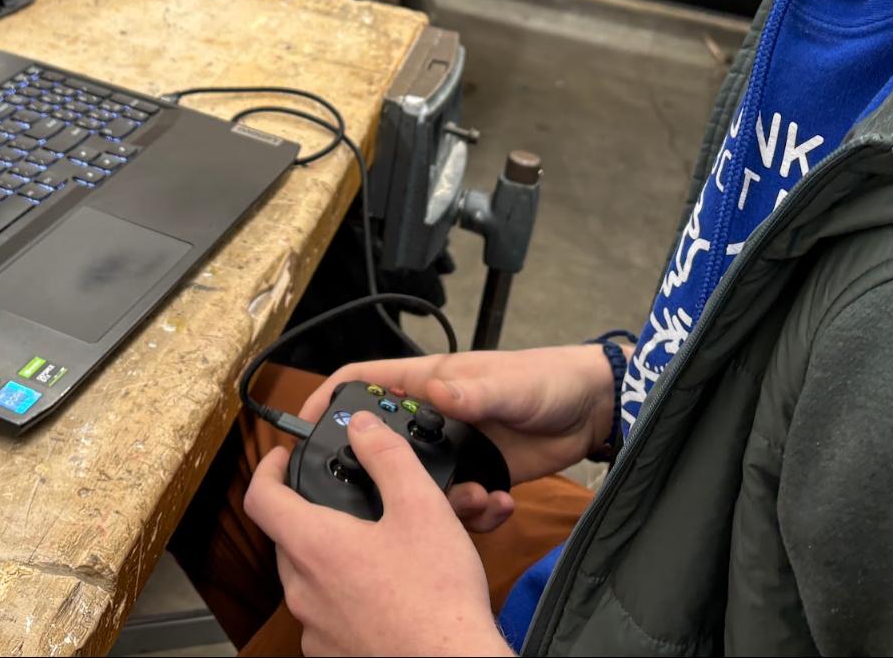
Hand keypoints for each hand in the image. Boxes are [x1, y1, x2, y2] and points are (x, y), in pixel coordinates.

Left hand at [245, 412, 511, 656]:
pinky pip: (329, 614)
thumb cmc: (436, 598)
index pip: (261, 497)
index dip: (268, 468)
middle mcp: (303, 589)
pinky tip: (386, 591)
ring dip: (335, 558)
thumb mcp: (421, 507)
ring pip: (311, 578)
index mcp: (313, 545)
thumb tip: (363, 427)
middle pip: (289, 537)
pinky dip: (348, 596)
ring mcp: (315, 627)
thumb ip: (387, 457)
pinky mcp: (333, 653)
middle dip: (314, 514)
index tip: (282, 458)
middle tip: (349, 504)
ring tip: (378, 548)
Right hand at [297, 344, 612, 533]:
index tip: (302, 425)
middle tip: (381, 498)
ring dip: (438, 502)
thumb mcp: (508, 384)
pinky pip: (457, 504)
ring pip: (419, 485)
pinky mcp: (478, 476)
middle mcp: (436, 417)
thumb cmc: (547, 379)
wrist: (591, 412)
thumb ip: (472, 392)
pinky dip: (474, 513)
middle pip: (384, 445)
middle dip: (379, 472)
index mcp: (430, 382)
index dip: (328, 399)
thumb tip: (435, 392)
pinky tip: (498, 505)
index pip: (365, 383)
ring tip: (474, 500)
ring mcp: (455, 450)